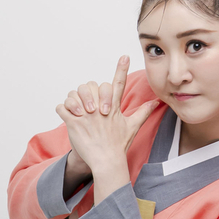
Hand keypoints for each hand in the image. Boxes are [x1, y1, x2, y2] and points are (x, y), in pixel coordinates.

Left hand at [56, 56, 153, 199]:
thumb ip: (143, 112)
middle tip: (88, 107)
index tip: (124, 56)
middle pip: (91, 86)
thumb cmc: (118, 145)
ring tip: (77, 111)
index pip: (118, 84)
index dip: (122, 70)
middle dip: (87, 92)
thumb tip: (156, 103)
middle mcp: (100, 108)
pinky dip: (62, 110)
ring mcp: (86, 115)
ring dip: (73, 100)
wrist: (106, 162)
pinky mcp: (73, 123)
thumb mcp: (132, 126)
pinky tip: (68, 117)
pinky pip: (62, 108)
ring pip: (73, 94)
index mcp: (114, 107)